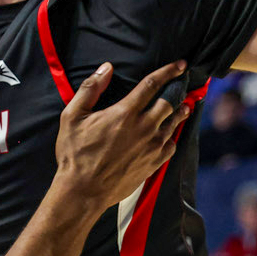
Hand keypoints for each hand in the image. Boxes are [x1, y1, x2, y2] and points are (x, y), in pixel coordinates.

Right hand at [54, 62, 190, 210]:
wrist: (84, 190)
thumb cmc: (75, 153)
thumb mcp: (72, 116)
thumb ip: (90, 89)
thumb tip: (106, 68)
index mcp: (125, 113)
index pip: (153, 84)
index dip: (169, 71)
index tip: (181, 65)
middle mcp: (144, 127)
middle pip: (170, 102)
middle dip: (178, 90)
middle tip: (181, 84)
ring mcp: (151, 146)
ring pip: (174, 123)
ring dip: (180, 112)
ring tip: (184, 106)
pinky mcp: (153, 163)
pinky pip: (171, 145)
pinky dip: (172, 136)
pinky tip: (169, 134)